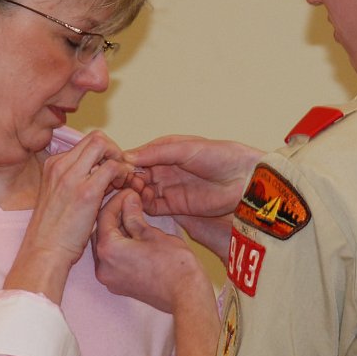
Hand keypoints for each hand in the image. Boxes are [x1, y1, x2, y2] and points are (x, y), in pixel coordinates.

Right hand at [5, 131, 134, 302]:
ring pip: (104, 145)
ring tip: (121, 181)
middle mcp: (61, 165)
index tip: (110, 170)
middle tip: (119, 172)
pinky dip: (123, 173)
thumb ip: (76, 180)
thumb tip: (101, 173)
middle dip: (114, 150)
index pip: (86, 142)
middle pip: (96, 137)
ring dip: (119, 159)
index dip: (104, 152)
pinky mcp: (86, 192)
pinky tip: (122, 189)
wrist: (44, 252)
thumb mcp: (59, 197)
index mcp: (53, 165)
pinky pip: (113, 167)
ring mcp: (72, 176)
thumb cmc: (54, 231)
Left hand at [92, 189, 209, 314]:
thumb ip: (134, 215)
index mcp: (108, 250)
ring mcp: (109, 279)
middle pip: (101, 232)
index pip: (104, 216)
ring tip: (133, 217)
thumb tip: (128, 199)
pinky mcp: (118, 285)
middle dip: (114, 215)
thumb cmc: (174, 265)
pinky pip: (112, 260)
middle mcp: (102, 267)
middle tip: (130, 202)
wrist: (186, 295)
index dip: (117, 200)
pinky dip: (119, 246)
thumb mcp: (152, 233)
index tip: (129, 192)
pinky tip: (134, 237)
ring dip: (116, 231)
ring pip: (106, 246)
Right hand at [124, 135, 263, 219]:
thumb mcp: (186, 148)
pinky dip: (143, 206)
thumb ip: (157, 152)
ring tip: (129, 192)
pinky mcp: (175, 207)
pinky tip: (138, 203)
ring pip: (141, 191)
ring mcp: (169, 188)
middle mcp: (164, 169)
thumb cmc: (220, 156)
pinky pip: (153, 207)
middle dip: (125, 178)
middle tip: (118, 182)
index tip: (112, 166)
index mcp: (165, 151)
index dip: (124, 161)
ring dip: (132, 192)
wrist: (244, 179)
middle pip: (136, 175)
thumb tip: (128, 156)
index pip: (137, 156)